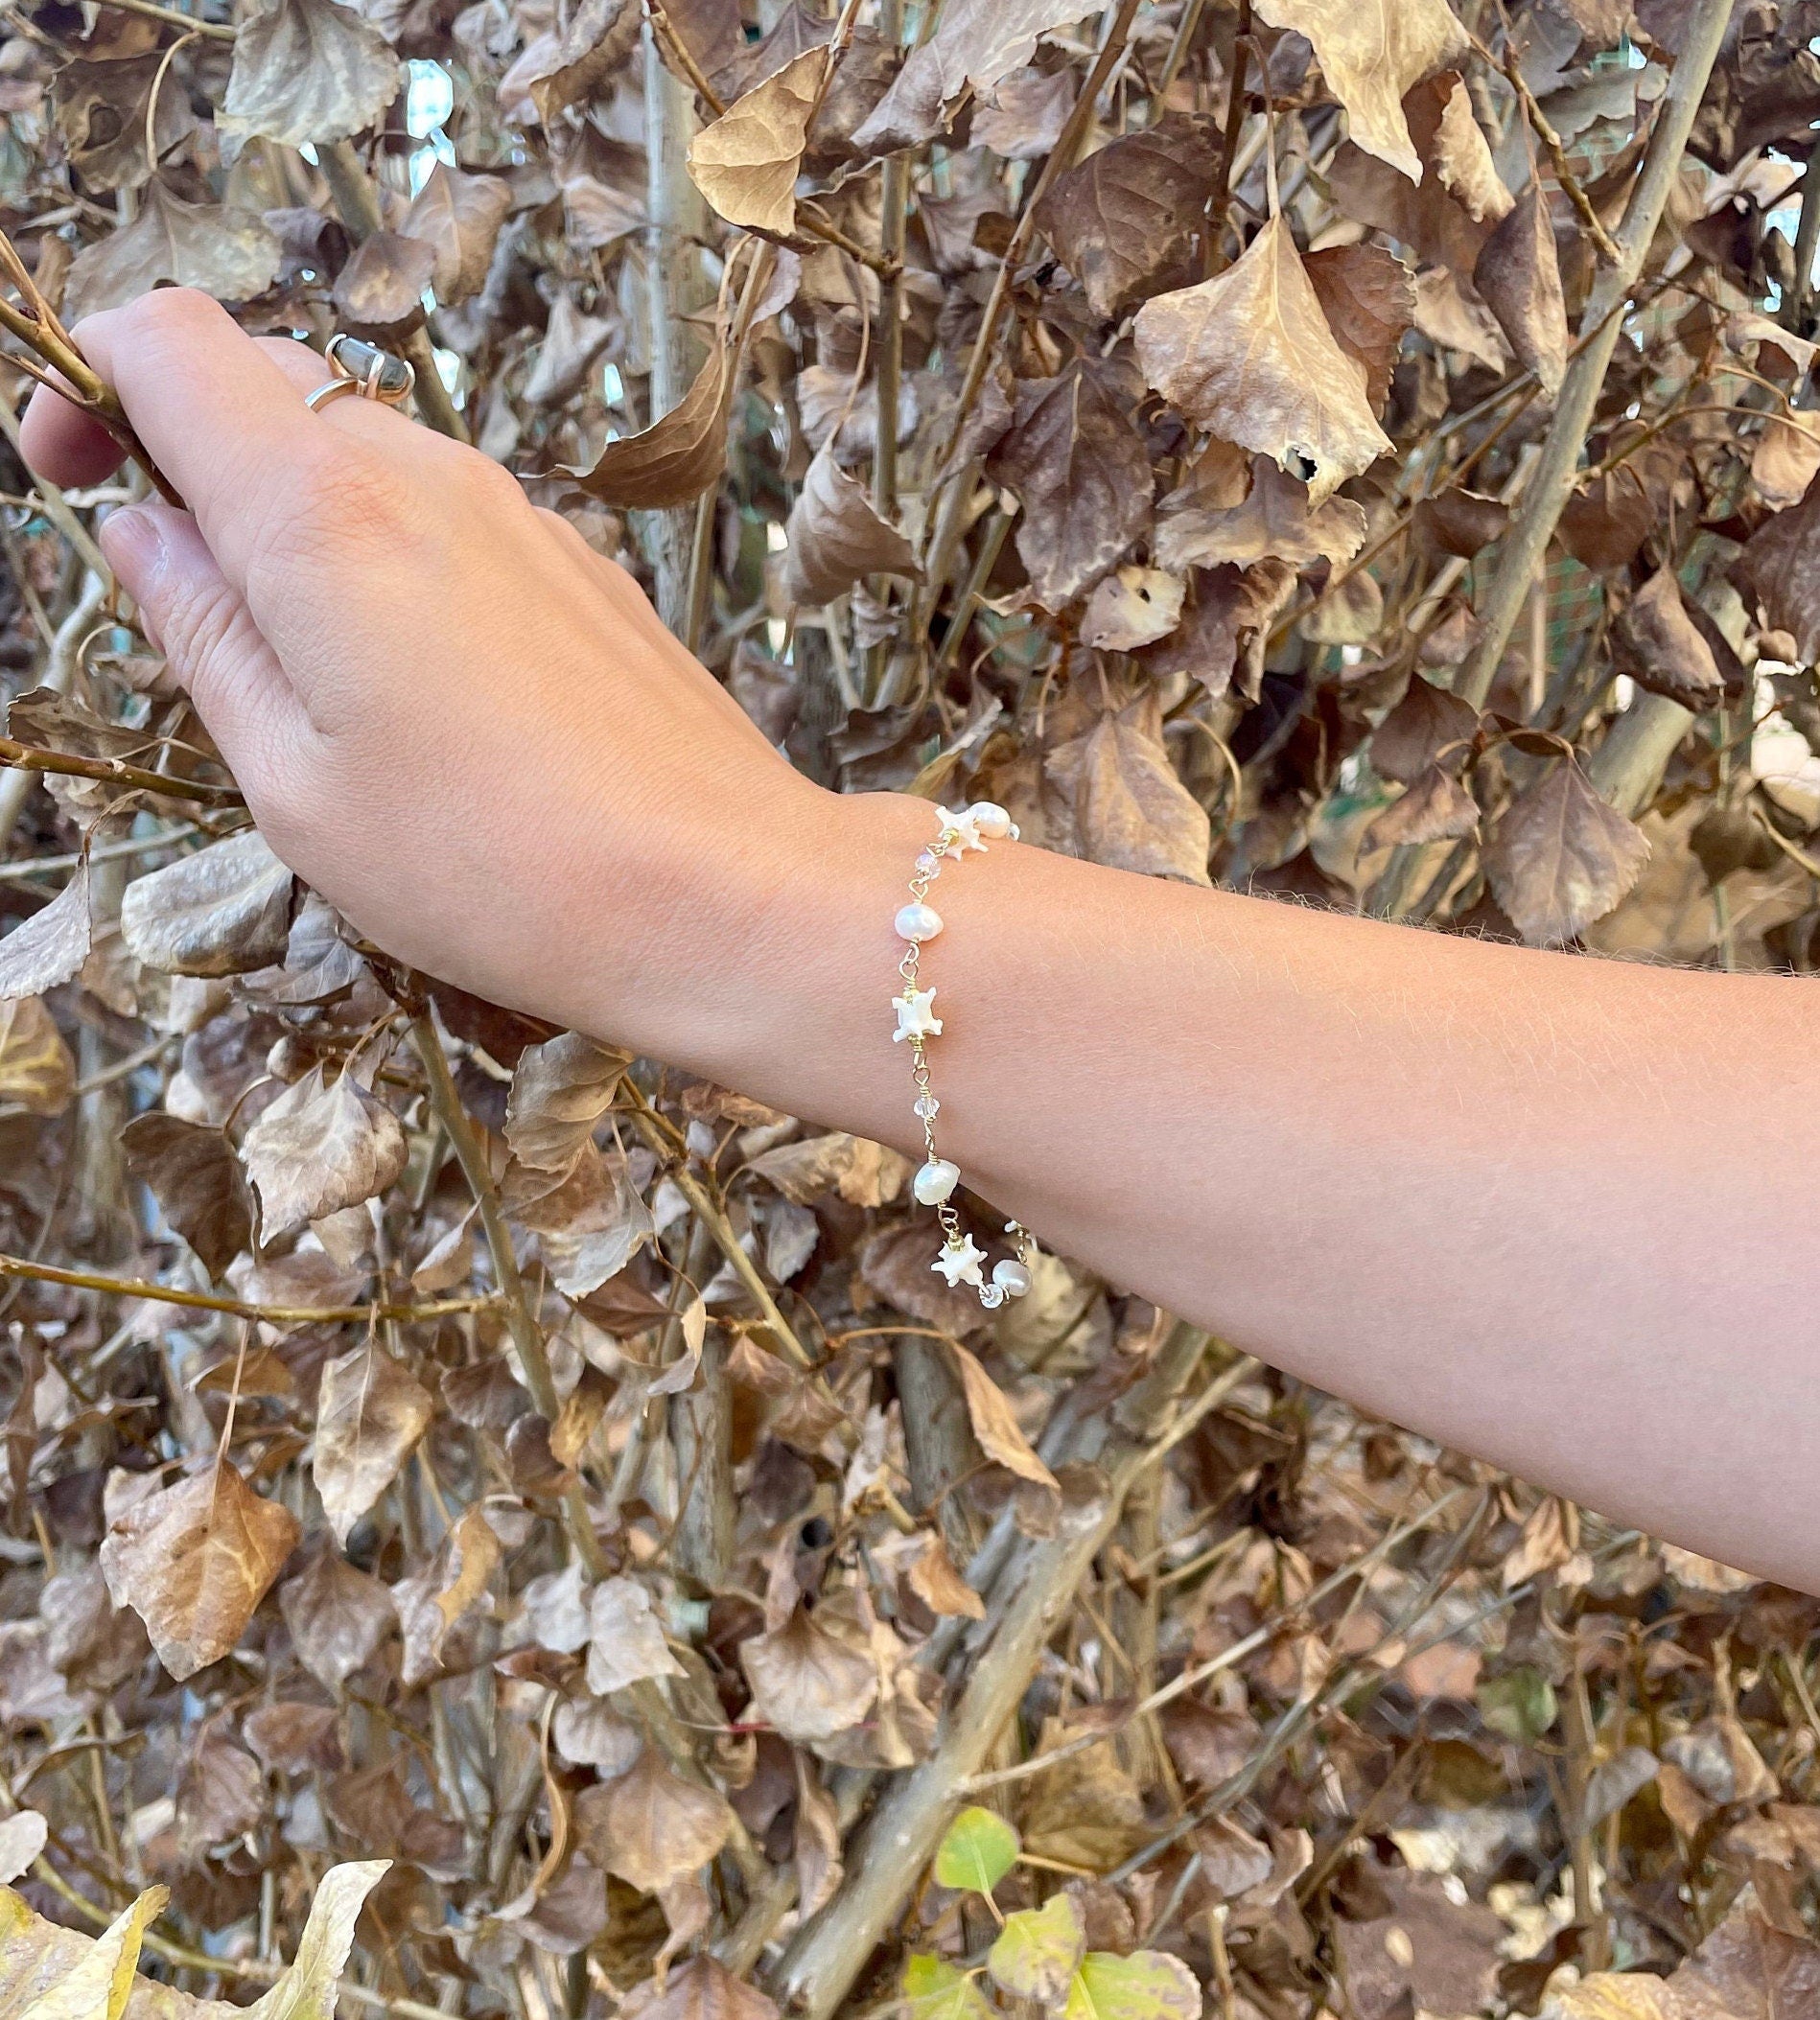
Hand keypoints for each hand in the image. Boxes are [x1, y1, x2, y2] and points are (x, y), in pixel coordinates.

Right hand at [21, 287, 852, 1062]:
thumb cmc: (497, 868)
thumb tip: (140, 532)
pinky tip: (417, 689)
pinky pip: (445, 518)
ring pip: (360, 456)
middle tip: (180, 597)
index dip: (90, 377)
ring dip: (295, 523)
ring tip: (311, 676)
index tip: (68, 470)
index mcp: (324, 514)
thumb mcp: (295, 784)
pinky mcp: (575, 562)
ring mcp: (516, 511)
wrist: (720, 892)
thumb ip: (202, 635)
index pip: (171, 338)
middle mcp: (426, 476)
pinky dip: (387, 561)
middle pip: (266, 388)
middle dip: (188, 458)